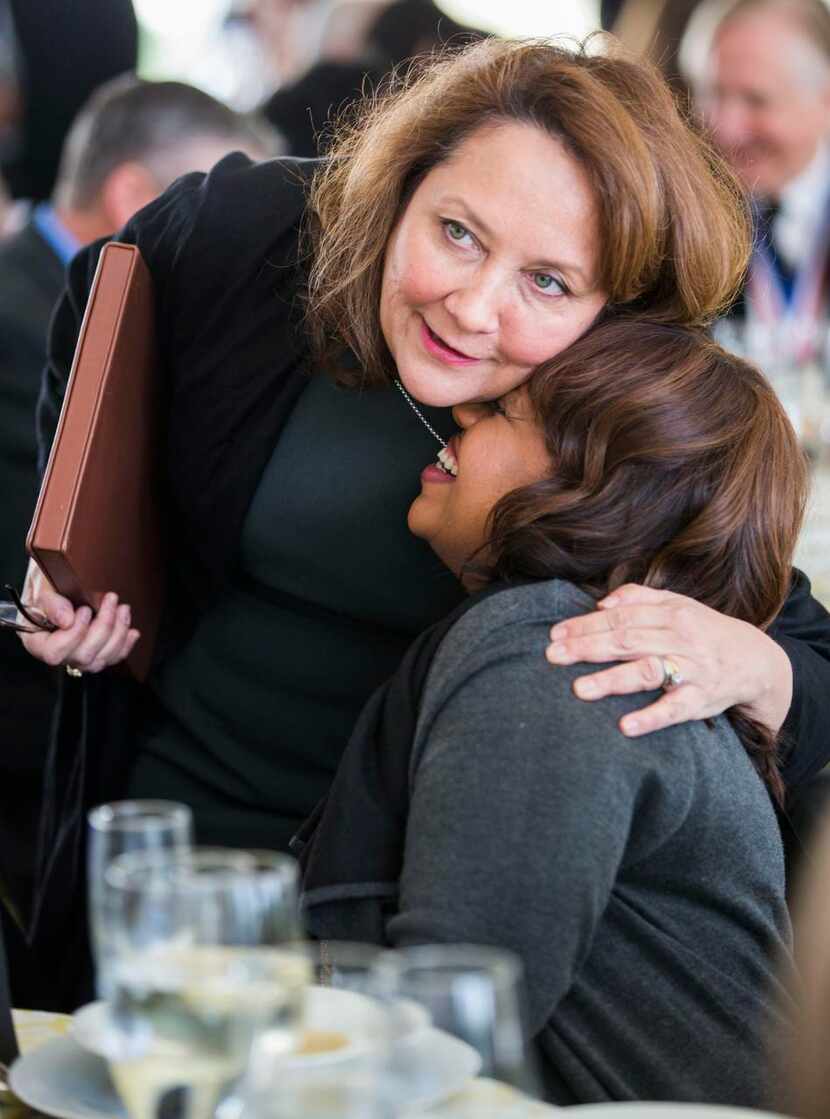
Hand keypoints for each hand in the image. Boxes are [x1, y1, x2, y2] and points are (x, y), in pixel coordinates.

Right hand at [18, 561, 139, 673]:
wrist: (56, 591)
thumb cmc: (46, 592)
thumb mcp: (42, 591)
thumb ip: (52, 604)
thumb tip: (67, 620)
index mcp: (38, 643)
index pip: (54, 652)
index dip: (74, 634)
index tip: (85, 610)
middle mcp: (59, 656)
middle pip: (84, 656)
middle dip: (103, 627)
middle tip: (111, 600)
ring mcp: (78, 658)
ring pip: (102, 659)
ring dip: (118, 632)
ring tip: (123, 608)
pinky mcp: (95, 656)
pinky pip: (113, 658)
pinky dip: (126, 645)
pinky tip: (132, 631)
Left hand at [545, 583, 792, 736]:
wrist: (756, 660)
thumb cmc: (705, 631)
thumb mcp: (678, 605)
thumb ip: (639, 599)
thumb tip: (602, 603)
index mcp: (671, 614)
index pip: (621, 617)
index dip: (586, 625)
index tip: (555, 634)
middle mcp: (680, 639)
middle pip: (627, 641)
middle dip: (587, 648)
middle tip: (553, 656)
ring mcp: (691, 670)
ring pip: (647, 672)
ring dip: (612, 680)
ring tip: (579, 690)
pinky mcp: (701, 700)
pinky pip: (674, 709)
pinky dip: (651, 718)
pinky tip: (625, 726)